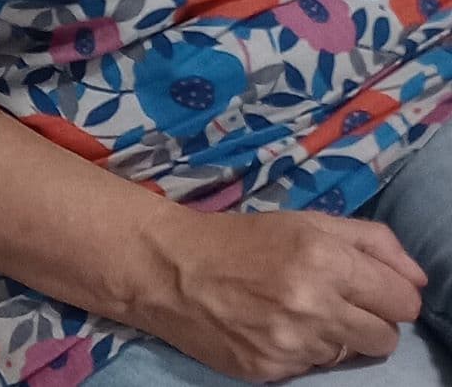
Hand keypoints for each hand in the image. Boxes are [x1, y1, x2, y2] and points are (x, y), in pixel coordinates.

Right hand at [133, 202, 426, 381]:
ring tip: (302, 310)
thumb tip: (417, 277)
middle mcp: (313, 303)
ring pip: (354, 354)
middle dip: (372, 319)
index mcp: (324, 257)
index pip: (402, 300)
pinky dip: (306, 350)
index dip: (394, 294)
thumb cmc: (243, 238)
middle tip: (340, 300)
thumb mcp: (306, 220)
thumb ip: (370, 241)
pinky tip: (278, 327)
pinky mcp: (273, 371)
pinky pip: (316, 368)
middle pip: (387, 336)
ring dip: (338, 335)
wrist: (173, 269)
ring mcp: (293, 343)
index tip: (375, 288)